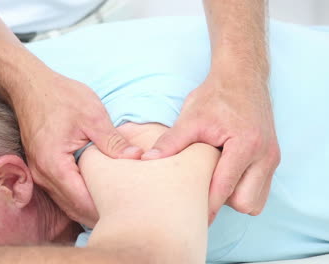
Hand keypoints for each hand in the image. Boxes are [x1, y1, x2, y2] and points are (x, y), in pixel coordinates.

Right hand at [13, 69, 142, 226]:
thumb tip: (137, 158)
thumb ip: (113, 141)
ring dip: (88, 208)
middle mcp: (42, 175)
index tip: (127, 211)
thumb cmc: (60, 97)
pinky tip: (96, 194)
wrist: (29, 85)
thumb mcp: (92, 116)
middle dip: (98, 214)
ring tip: (114, 208)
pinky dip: (78, 197)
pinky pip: (60, 192)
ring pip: (66, 203)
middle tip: (126, 213)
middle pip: (73, 208)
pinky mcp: (40, 168)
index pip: (82, 201)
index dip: (105, 209)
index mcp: (54, 165)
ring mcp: (39, 173)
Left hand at [142, 70, 279, 223]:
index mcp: (245, 145)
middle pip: (245, 203)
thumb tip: (147, 160)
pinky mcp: (272, 158)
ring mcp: (272, 158)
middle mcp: (265, 155)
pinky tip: (224, 176)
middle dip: (222, 203)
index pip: (225, 188)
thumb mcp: (191, 117)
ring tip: (214, 181)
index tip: (189, 214)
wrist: (242, 77)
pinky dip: (243, 190)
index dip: (206, 204)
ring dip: (235, 199)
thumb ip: (171, 142)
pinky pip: (261, 190)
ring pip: (256, 201)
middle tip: (201, 190)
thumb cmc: (216, 96)